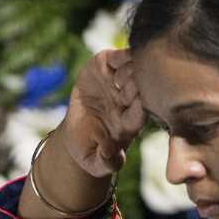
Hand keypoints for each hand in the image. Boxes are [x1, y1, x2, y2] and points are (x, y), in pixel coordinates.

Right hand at [18, 49, 144, 218]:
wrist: (76, 131)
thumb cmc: (88, 149)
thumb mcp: (93, 162)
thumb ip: (105, 162)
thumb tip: (111, 157)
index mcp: (132, 122)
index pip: (143, 111)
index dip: (139, 105)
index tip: (129, 104)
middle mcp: (131, 101)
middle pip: (143, 86)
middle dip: (136, 85)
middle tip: (121, 89)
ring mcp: (120, 83)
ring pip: (134, 68)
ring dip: (128, 70)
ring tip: (115, 80)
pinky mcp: (106, 67)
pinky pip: (120, 56)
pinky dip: (118, 57)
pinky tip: (108, 66)